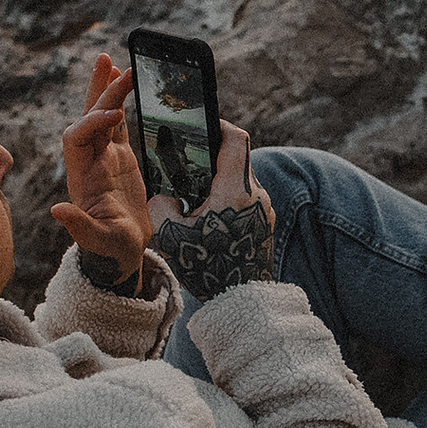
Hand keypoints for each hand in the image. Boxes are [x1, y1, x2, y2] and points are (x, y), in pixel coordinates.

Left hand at [50, 53, 152, 284]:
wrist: (120, 252)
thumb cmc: (110, 249)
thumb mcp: (98, 240)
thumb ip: (79, 226)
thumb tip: (56, 212)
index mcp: (81, 176)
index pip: (78, 138)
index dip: (92, 123)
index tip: (114, 117)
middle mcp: (88, 161)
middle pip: (86, 117)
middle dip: (97, 92)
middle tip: (109, 63)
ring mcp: (103, 157)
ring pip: (100, 115)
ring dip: (106, 89)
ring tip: (112, 62)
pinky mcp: (119, 158)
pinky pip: (117, 123)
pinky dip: (120, 103)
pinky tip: (125, 81)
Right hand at [150, 121, 276, 299]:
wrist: (242, 303)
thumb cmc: (208, 266)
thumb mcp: (172, 234)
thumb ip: (161, 205)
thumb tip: (164, 195)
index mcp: (236, 189)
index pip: (235, 138)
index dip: (218, 124)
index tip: (201, 124)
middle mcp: (257, 195)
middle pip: (236, 160)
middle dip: (212, 159)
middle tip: (187, 165)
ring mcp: (265, 211)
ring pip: (240, 182)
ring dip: (219, 183)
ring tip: (194, 196)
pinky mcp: (265, 226)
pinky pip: (245, 202)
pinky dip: (227, 202)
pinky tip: (208, 218)